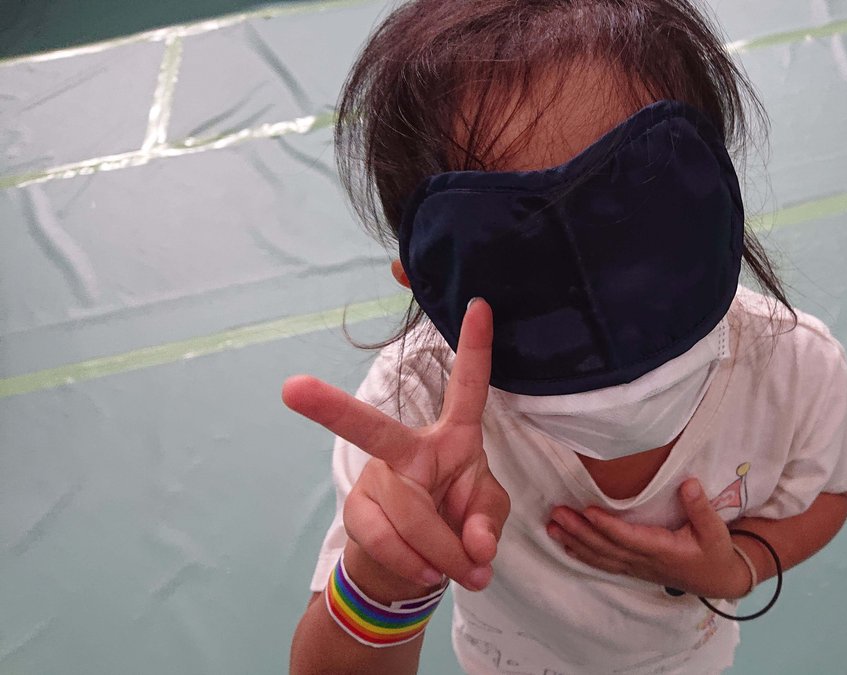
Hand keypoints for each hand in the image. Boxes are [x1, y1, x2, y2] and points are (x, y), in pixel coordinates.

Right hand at [282, 298, 509, 592]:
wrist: (417, 570)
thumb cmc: (458, 523)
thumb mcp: (486, 517)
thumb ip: (488, 523)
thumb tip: (476, 548)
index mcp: (453, 436)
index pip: (467, 388)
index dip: (476, 348)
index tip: (482, 304)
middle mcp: (407, 447)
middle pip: (371, 429)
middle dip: (330, 408)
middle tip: (291, 388)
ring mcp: (377, 478)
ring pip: (405, 510)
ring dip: (442, 550)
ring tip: (463, 572)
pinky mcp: (358, 512)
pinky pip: (385, 539)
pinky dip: (415, 562)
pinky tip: (431, 574)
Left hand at [546, 479, 751, 598]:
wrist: (716, 579)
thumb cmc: (714, 552)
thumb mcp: (715, 529)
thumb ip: (700, 507)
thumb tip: (689, 483)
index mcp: (662, 549)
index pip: (628, 537)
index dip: (607, 526)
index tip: (588, 511)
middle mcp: (643, 561)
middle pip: (605, 547)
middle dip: (579, 531)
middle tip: (557, 514)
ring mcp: (635, 567)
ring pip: (599, 557)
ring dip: (574, 542)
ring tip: (552, 527)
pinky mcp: (632, 568)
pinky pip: (602, 563)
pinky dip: (581, 554)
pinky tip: (565, 544)